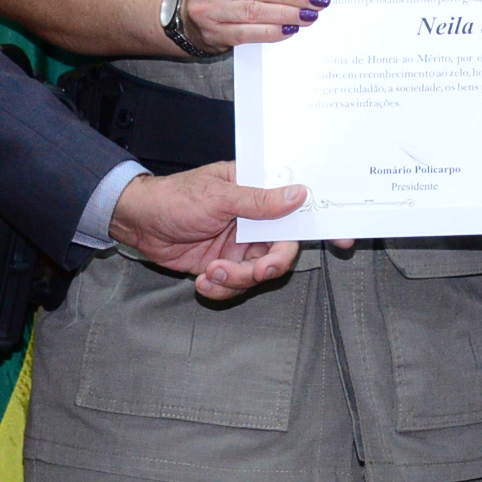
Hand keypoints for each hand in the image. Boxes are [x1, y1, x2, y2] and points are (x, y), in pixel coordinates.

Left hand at [108, 162, 308, 300]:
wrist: (136, 222)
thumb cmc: (175, 197)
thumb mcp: (219, 196)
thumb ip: (260, 201)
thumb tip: (299, 195)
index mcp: (257, 191)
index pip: (297, 205)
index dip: (321, 222)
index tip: (344, 240)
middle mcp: (253, 219)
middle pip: (282, 248)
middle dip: (271, 264)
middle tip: (258, 270)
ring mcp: (238, 244)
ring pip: (259, 272)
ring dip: (237, 279)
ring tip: (211, 272)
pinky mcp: (222, 265)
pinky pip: (235, 286)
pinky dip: (221, 289)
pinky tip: (203, 281)